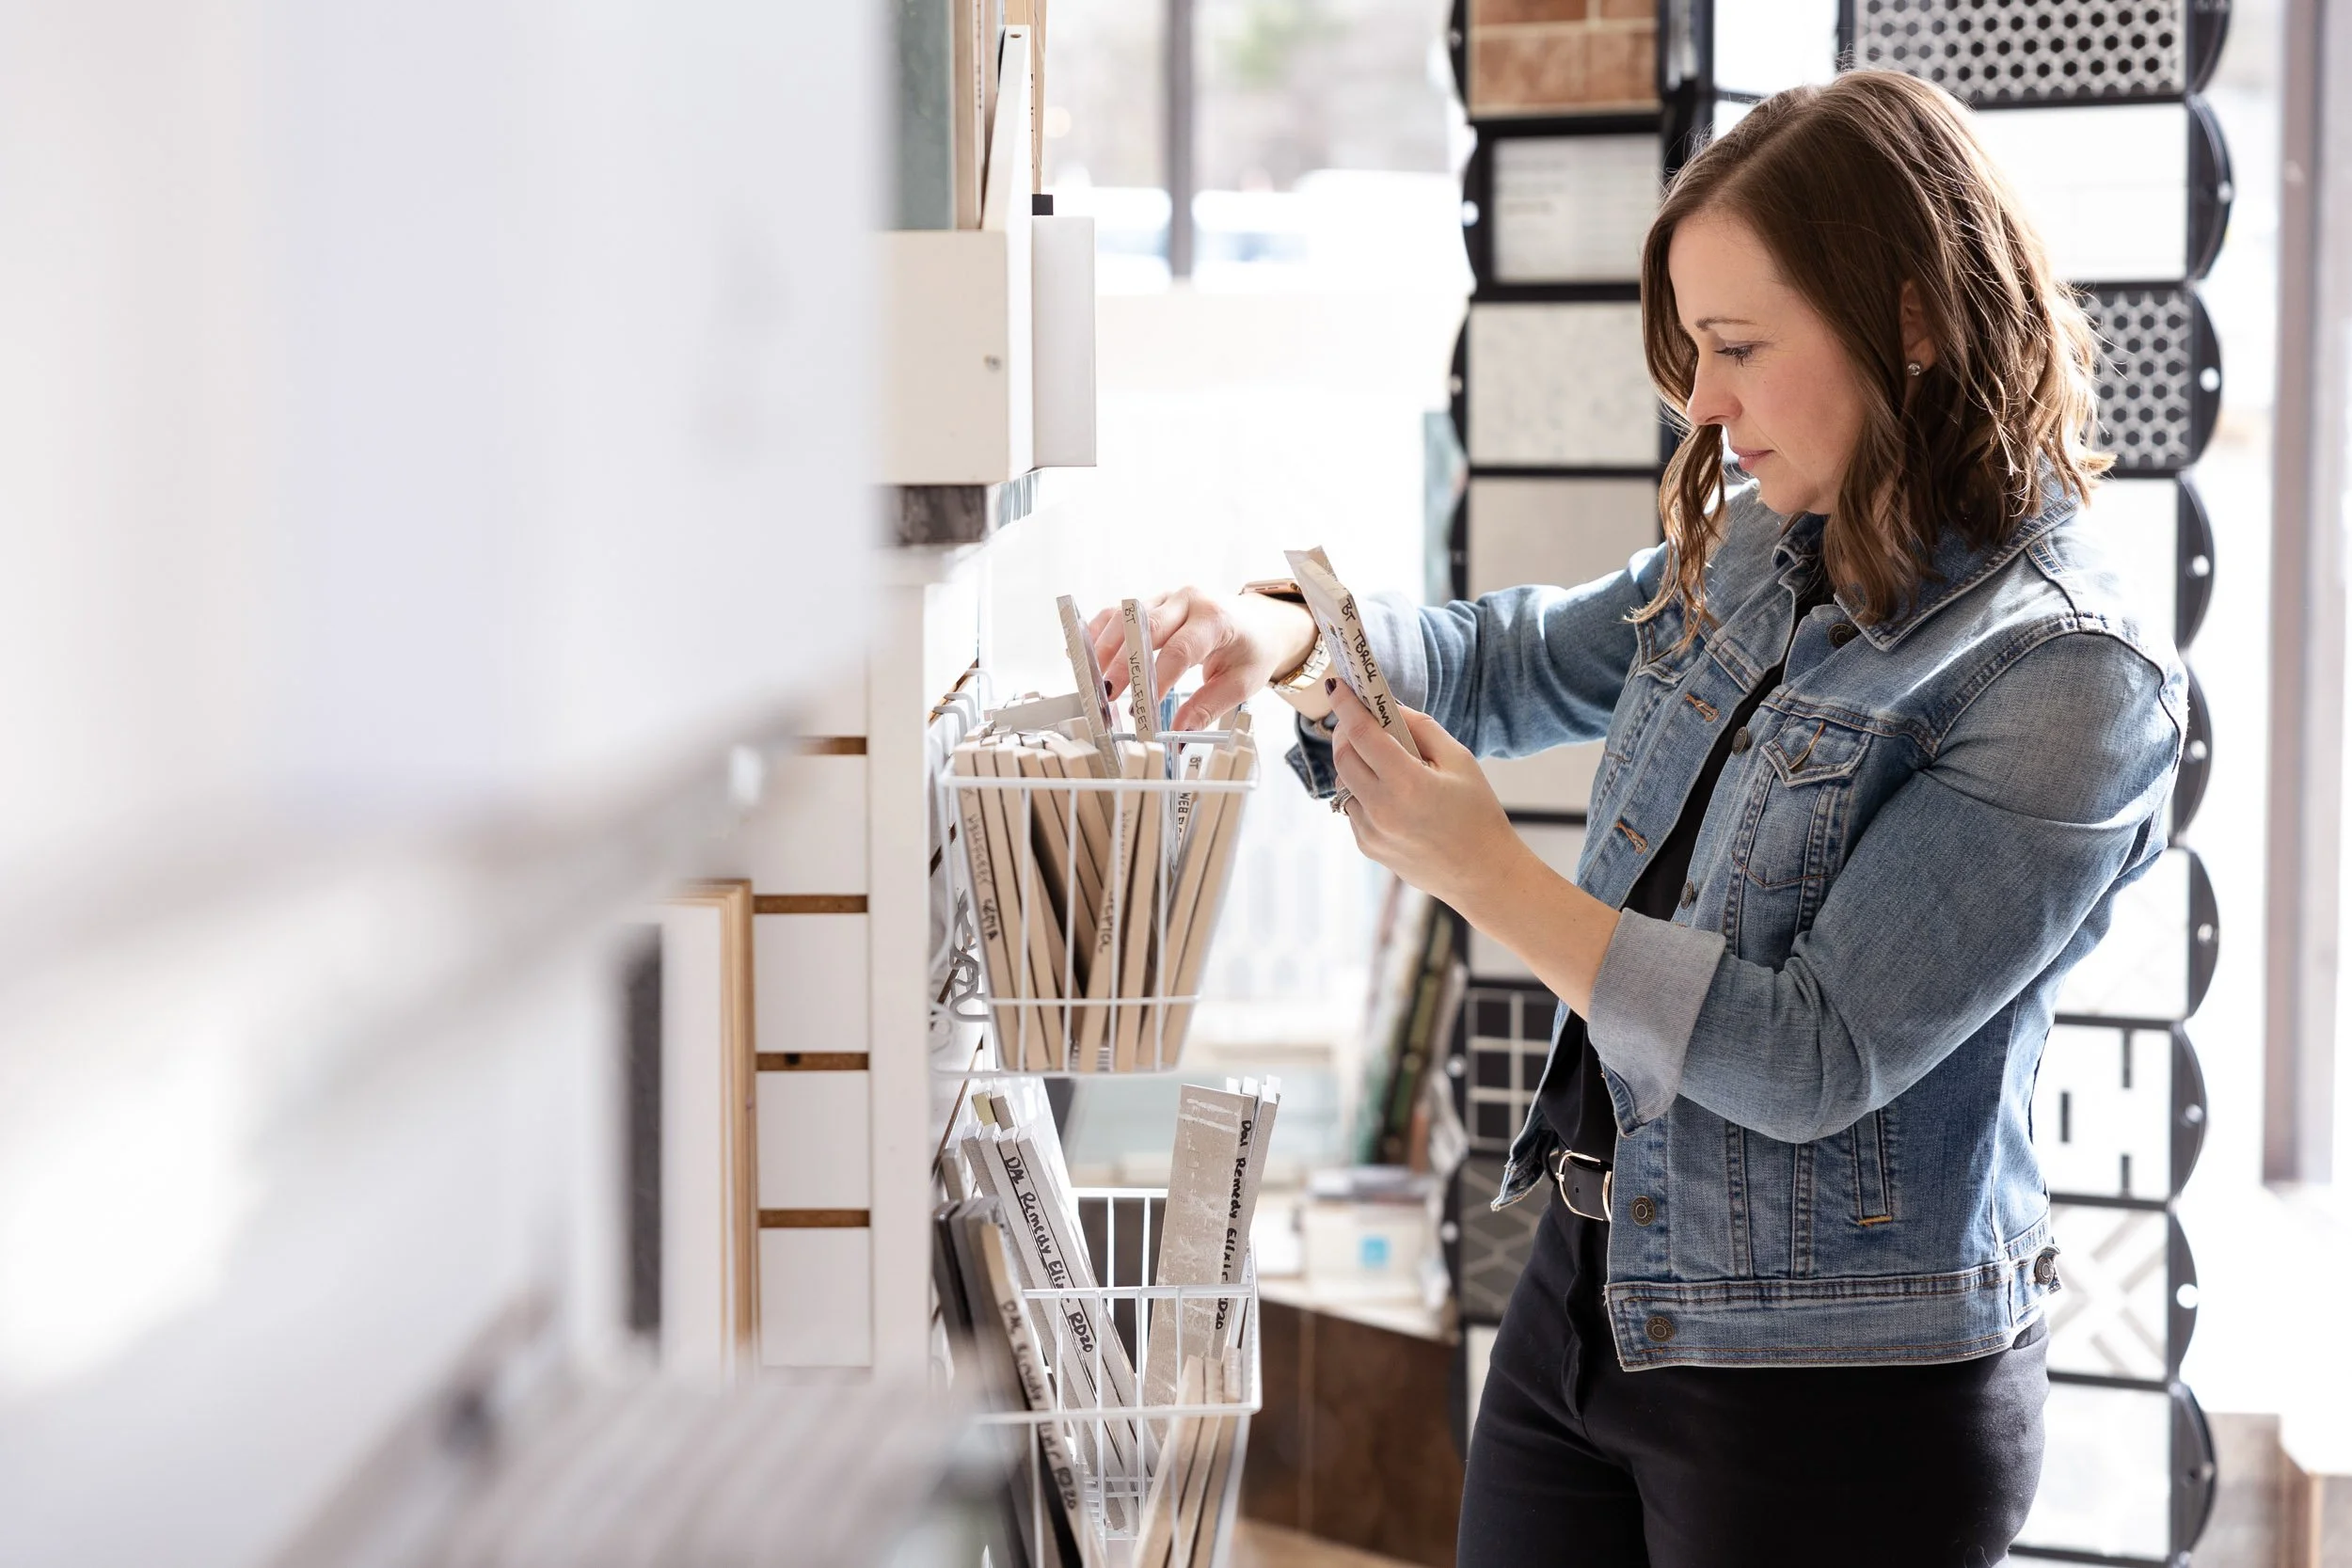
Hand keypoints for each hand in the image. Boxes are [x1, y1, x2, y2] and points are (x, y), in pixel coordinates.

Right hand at [1085, 587, 1318, 731]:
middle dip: (1122, 662)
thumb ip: (1207, 708)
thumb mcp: (1241, 683)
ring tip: (1091, 679)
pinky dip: (1098, 632)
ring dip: (1104, 648)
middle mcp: (1188, 600)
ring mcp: (1167, 597)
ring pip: (1125, 616)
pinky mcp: (1153, 601)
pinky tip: (1082, 653)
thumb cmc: (1252, 650)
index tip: (1141, 707)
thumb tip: (1178, 735)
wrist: (1260, 622)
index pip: (1180, 649)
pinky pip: (1118, 612)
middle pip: (1145, 628)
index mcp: (1216, 618)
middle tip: (1107, 694)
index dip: (1157, 678)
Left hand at [1328, 685, 1525, 909]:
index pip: (1362, 734)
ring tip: (1381, 758)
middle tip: (1359, 718)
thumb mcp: (1459, 759)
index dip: (1347, 706)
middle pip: (1343, 756)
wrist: (1482, 874)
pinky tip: (1390, 792)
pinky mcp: (1367, 846)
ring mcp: (1370, 832)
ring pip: (1344, 782)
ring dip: (1354, 762)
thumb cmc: (1477, 814)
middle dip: (1345, 731)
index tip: (1338, 687)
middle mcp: (1381, 809)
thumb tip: (1388, 707)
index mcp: (1407, 784)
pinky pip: (1352, 806)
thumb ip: (1421, 728)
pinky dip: (1362, 790)